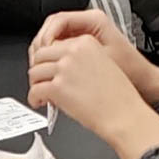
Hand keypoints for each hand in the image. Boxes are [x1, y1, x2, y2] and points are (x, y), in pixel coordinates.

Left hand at [28, 35, 150, 137]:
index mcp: (85, 42)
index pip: (54, 44)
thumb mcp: (104, 63)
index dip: (49, 59)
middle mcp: (73, 52)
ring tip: (41, 94)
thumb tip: (59, 65)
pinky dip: (33, 98)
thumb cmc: (119, 96)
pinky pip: (35, 90)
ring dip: (35, 84)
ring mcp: (64, 69)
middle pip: (40, 56)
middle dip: (39, 70)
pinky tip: (40, 103)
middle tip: (42, 82)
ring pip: (34, 72)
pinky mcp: (58, 87)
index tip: (50, 68)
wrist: (125, 115)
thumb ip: (80, 59)